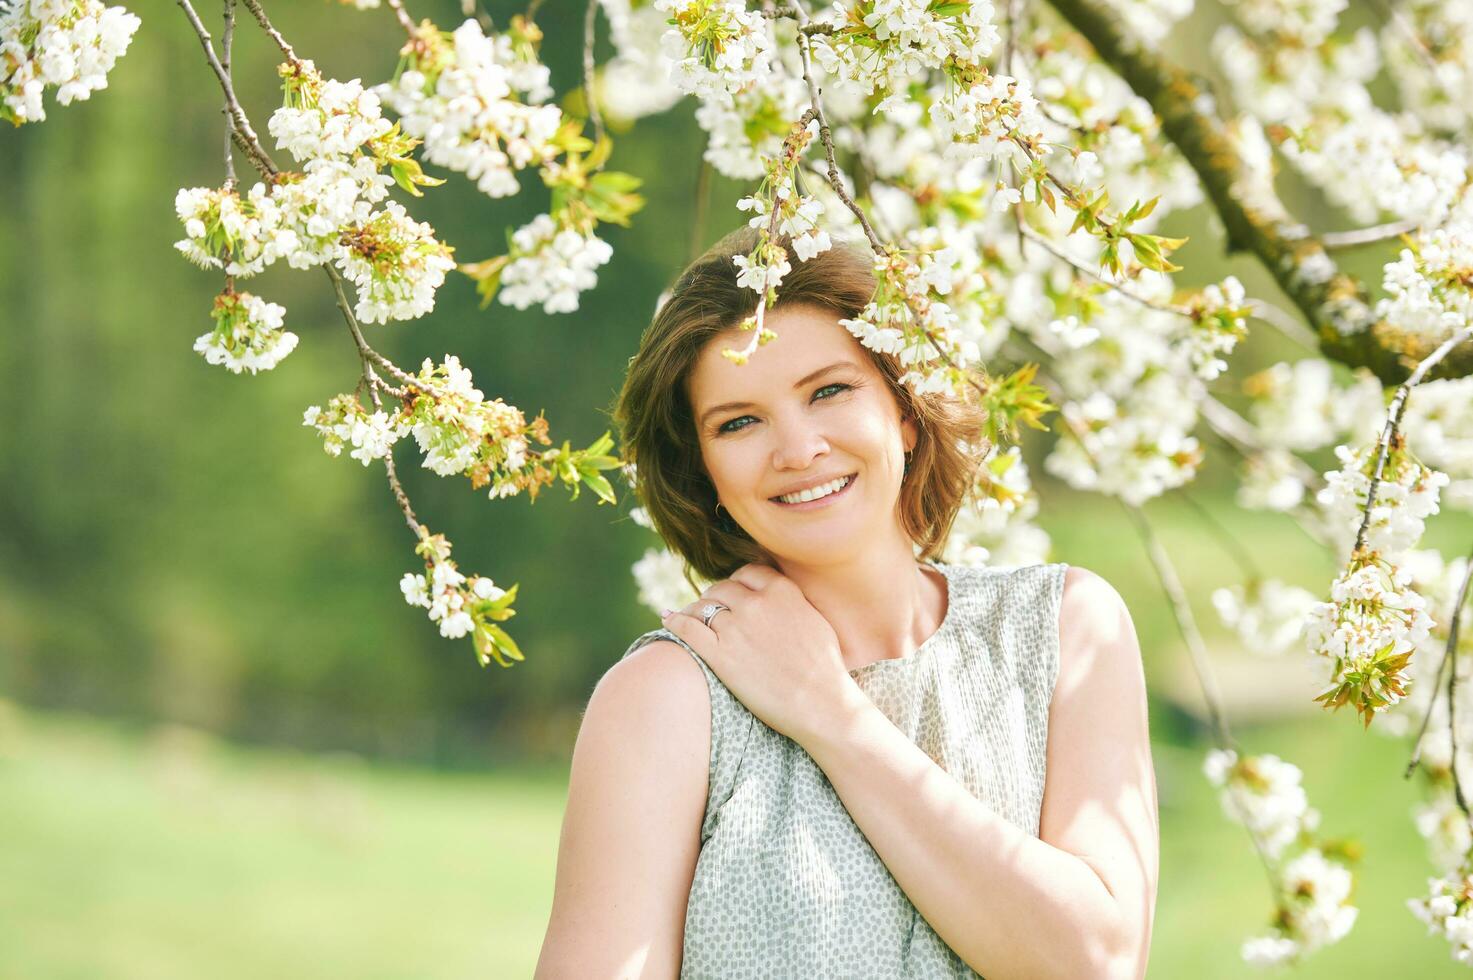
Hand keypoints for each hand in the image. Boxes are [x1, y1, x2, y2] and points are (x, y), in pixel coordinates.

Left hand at [661, 562, 861, 744]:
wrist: (820, 703)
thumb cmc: (826, 668)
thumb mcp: (816, 620)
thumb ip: (794, 602)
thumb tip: (781, 595)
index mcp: (782, 591)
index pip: (749, 573)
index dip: (739, 582)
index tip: (735, 591)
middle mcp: (756, 603)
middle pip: (723, 587)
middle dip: (716, 595)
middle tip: (711, 606)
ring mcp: (734, 627)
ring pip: (703, 606)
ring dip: (695, 608)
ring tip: (689, 614)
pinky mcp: (719, 654)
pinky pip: (687, 628)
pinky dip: (674, 620)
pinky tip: (667, 618)